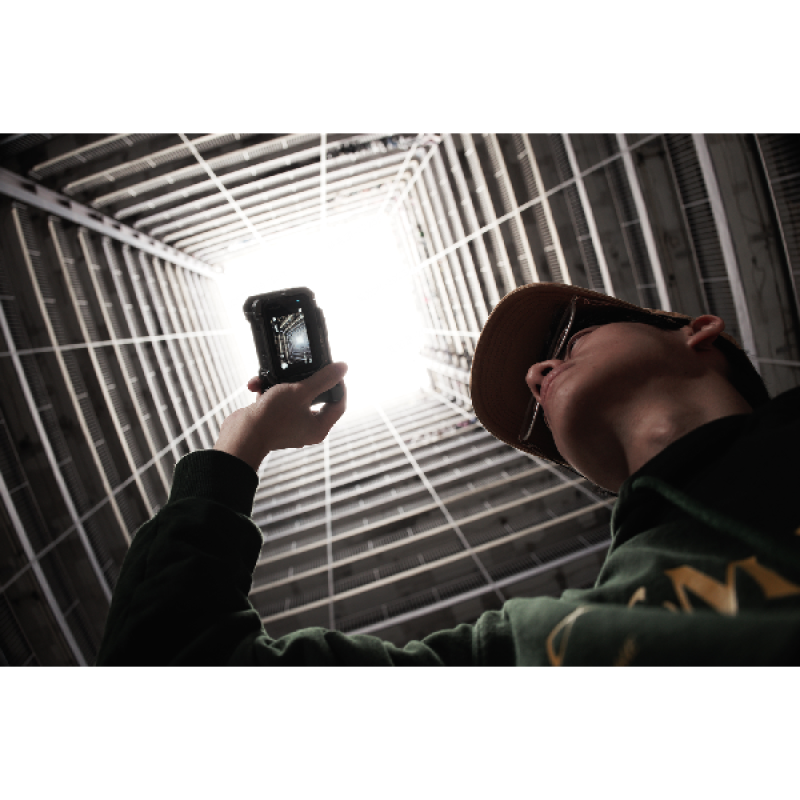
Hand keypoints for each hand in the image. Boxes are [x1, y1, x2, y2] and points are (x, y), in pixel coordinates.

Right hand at [213, 362, 347, 470]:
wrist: (241, 435)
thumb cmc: (272, 418)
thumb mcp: (300, 391)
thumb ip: (322, 379)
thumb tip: (343, 368)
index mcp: (318, 427)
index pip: (338, 404)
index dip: (339, 385)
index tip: (332, 371)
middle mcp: (306, 428)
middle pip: (314, 398)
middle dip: (302, 380)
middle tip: (301, 368)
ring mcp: (289, 425)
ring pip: (291, 397)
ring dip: (278, 383)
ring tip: (269, 377)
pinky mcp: (273, 420)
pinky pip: (275, 401)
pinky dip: (266, 391)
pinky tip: (256, 386)